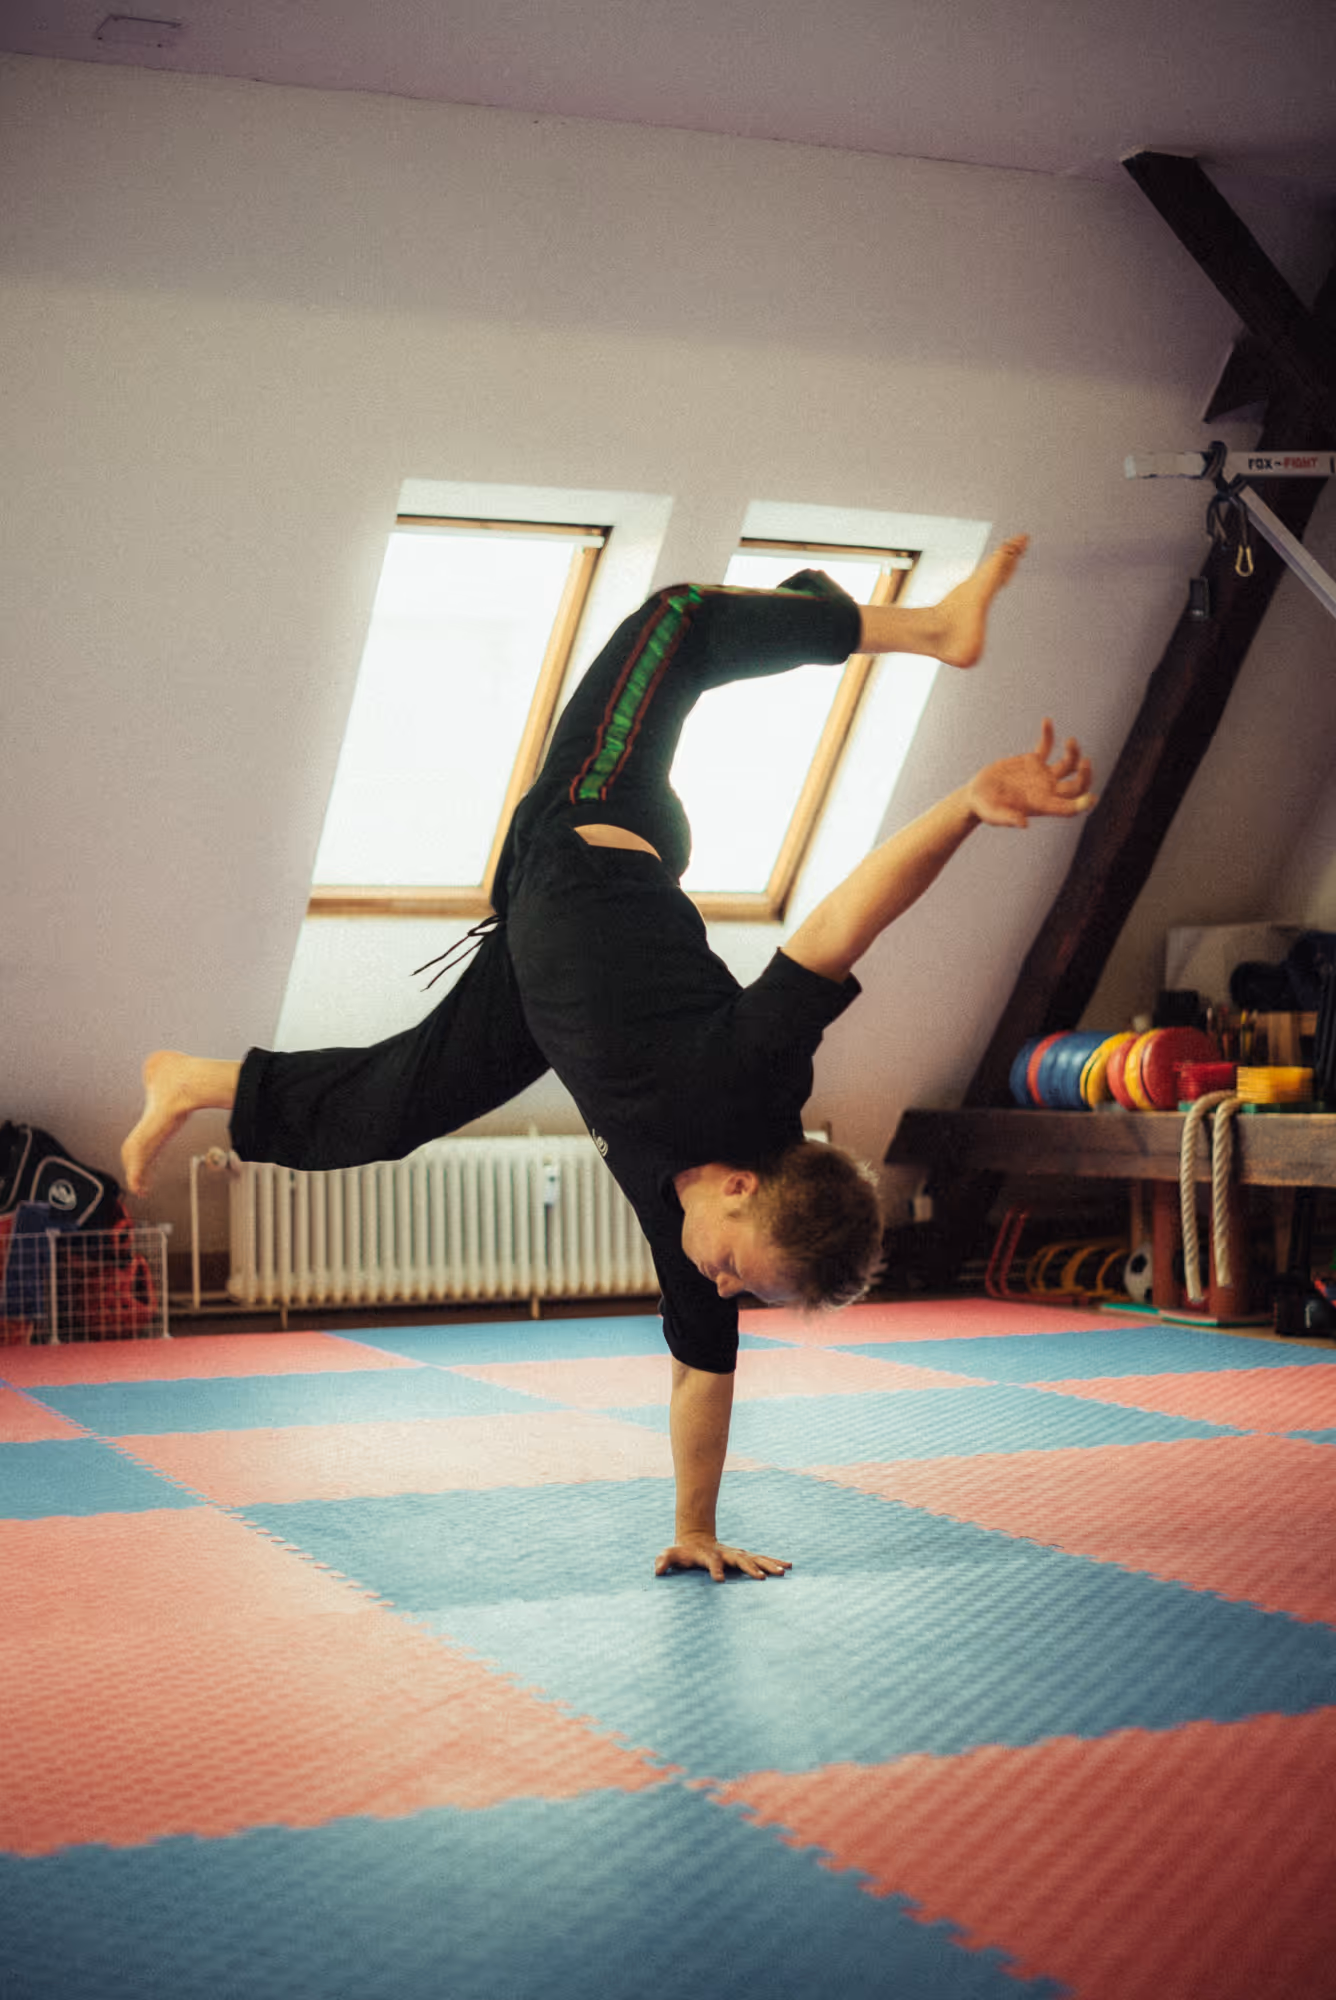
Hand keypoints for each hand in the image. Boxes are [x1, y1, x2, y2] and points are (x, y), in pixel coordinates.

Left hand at [654, 1534, 791, 1581]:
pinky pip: (761, 1559)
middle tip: (763, 1578)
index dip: (714, 1569)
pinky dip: (774, 1562)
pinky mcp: (744, 1556)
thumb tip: (656, 1569)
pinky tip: (788, 1567)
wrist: (696, 1537)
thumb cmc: (682, 1551)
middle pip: (740, 1560)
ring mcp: (736, 1554)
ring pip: (755, 1558)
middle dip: (751, 1568)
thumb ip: (663, 1560)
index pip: (712, 1562)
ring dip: (768, 1565)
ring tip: (783, 1572)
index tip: (719, 1580)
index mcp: (709, 1555)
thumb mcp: (670, 1554)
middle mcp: (726, 1553)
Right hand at [966, 718, 1095, 828]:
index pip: (1069, 808)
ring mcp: (1042, 775)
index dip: (1082, 804)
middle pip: (1077, 785)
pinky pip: (1046, 746)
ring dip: (1074, 753)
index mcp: (1042, 805)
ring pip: (1068, 764)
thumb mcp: (994, 815)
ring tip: (1070, 741)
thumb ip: (1008, 819)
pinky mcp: (1033, 761)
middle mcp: (1048, 790)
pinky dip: (1048, 735)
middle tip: (1085, 762)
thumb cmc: (986, 809)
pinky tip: (1046, 721)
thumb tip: (1024, 824)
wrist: (978, 795)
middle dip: (1085, 775)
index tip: (1091, 797)